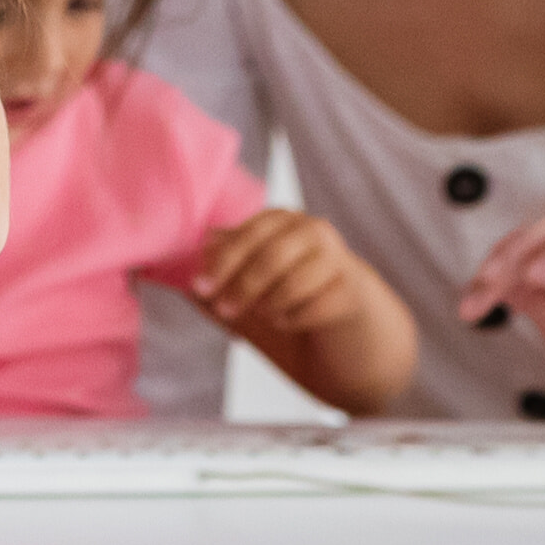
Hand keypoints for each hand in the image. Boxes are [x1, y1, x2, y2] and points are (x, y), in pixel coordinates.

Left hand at [188, 208, 367, 344]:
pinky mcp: (353, 289)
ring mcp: (337, 258)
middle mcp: (312, 230)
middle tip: (224, 310)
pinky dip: (293, 319)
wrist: (337, 324)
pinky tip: (287, 322)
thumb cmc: (285, 296)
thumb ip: (222, 271)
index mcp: (281, 220)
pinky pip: (316, 306)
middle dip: (242, 286)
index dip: (222, 261)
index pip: (249, 234)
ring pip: (294, 282)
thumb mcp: (247, 283)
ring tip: (263, 315)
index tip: (199, 288)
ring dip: (269, 305)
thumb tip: (192, 268)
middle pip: (271, 256)